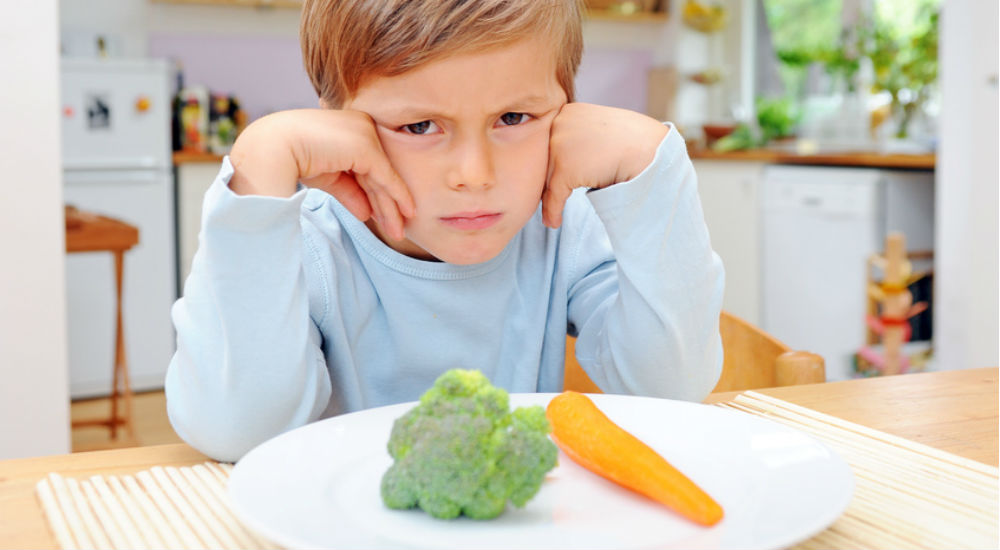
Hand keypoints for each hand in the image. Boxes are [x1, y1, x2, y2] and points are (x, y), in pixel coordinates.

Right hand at [227, 109, 414, 239]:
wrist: (272, 149)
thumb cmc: (291, 160)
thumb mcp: (327, 177)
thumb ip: (349, 191)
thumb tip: (367, 213)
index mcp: (349, 128)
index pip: (366, 165)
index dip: (376, 193)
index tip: (382, 217)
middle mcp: (361, 125)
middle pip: (377, 172)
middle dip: (387, 204)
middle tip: (397, 230)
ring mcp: (365, 133)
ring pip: (383, 177)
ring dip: (391, 208)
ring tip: (398, 233)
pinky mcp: (366, 146)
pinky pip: (385, 177)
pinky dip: (397, 197)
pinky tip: (405, 214)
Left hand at [542, 103, 668, 227]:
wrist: (649, 149)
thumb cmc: (631, 141)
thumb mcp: (598, 130)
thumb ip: (578, 138)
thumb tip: (560, 159)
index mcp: (566, 110)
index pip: (546, 141)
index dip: (548, 162)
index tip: (548, 177)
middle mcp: (559, 123)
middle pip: (542, 159)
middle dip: (546, 179)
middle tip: (548, 196)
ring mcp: (559, 145)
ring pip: (545, 178)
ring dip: (549, 196)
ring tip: (552, 211)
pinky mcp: (564, 168)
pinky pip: (553, 195)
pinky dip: (553, 211)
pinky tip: (555, 222)